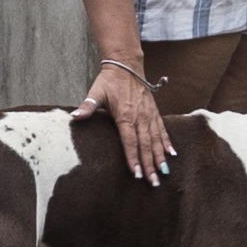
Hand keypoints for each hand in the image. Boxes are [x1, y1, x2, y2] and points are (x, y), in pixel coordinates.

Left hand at [91, 61, 170, 183]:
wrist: (127, 65)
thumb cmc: (109, 81)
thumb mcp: (96, 92)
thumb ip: (87, 106)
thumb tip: (74, 117)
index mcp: (125, 116)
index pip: (130, 142)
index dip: (134, 158)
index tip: (137, 173)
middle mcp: (140, 117)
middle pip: (146, 145)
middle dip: (150, 165)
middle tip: (153, 182)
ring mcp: (149, 115)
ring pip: (156, 140)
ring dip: (160, 157)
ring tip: (164, 173)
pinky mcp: (154, 112)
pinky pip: (162, 129)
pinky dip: (167, 142)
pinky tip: (172, 154)